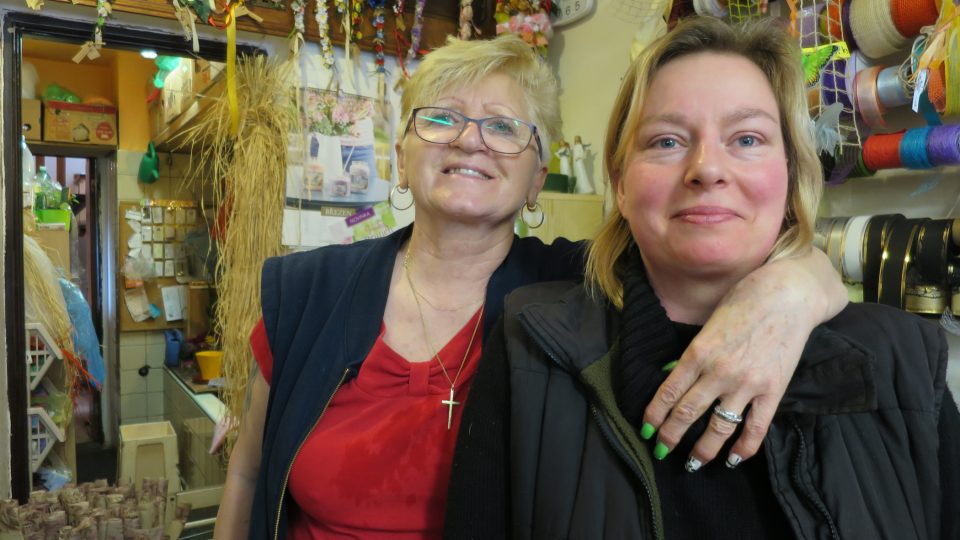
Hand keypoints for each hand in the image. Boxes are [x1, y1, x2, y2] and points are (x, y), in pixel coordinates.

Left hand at [643, 248, 845, 468]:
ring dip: (702, 450)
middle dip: (670, 437)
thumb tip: (672, 377)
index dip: (654, 416)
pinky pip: (755, 428)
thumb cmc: (744, 301)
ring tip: (692, 464)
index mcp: (698, 352)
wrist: (788, 294)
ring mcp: (746, 384)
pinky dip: (744, 449)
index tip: (646, 431)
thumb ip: (692, 353)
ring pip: (718, 428)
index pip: (668, 393)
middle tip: (661, 451)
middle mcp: (718, 372)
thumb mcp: (708, 324)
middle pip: (687, 414)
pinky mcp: (772, 391)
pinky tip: (734, 460)